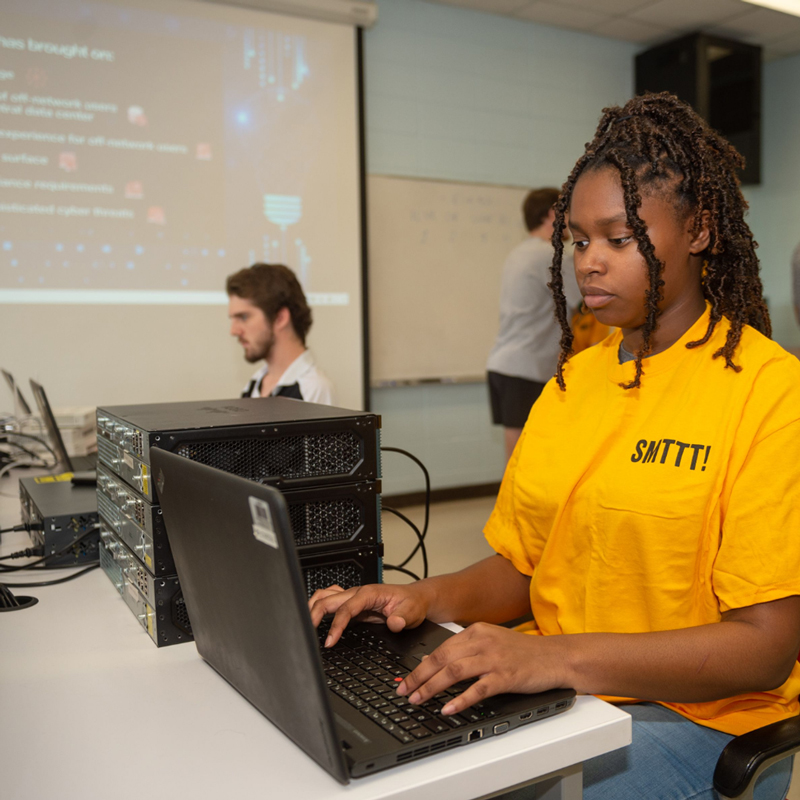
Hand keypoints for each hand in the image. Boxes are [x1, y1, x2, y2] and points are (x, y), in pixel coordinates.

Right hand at [307, 582, 430, 647]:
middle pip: (328, 600)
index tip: (330, 641)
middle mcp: (357, 593)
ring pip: (325, 596)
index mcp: (368, 593)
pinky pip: (330, 601)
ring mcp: (353, 598)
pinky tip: (315, 619)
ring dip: (313, 607)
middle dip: (314, 615)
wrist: (415, 599)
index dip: (336, 625)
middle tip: (307, 635)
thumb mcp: (412, 612)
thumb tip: (394, 623)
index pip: (345, 609)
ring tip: (305, 625)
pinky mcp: (352, 605)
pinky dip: (319, 607)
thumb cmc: (412, 603)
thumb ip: (402, 618)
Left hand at [397, 622, 567, 714]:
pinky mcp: (506, 676)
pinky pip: (478, 688)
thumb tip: (433, 663)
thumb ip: (464, 650)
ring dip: (432, 687)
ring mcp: (494, 658)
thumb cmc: (523, 652)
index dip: (419, 666)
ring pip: (455, 671)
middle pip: (442, 658)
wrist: (555, 656)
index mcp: (475, 631)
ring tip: (418, 700)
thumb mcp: (490, 643)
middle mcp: (482, 641)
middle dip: (419, 677)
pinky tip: (448, 708)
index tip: (405, 680)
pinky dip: (461, 699)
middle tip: (404, 691)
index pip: (440, 648)